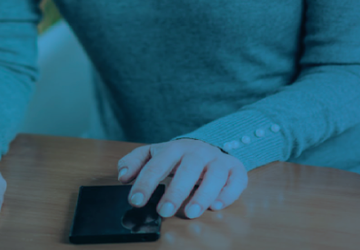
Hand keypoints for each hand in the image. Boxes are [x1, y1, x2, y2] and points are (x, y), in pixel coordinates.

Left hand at [117, 138, 247, 219]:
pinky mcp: (235, 169)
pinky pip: (236, 179)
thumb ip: (134, 162)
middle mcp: (197, 152)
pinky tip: (217, 205)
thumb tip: (122, 176)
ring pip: (214, 175)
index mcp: (174, 148)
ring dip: (202, 195)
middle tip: (164, 211)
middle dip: (175, 191)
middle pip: (188, 168)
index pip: (157, 164)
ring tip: (190, 213)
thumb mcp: (154, 154)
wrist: (208, 146)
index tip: (135, 201)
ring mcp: (217, 160)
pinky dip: (228, 193)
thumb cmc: (178, 157)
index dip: (145, 183)